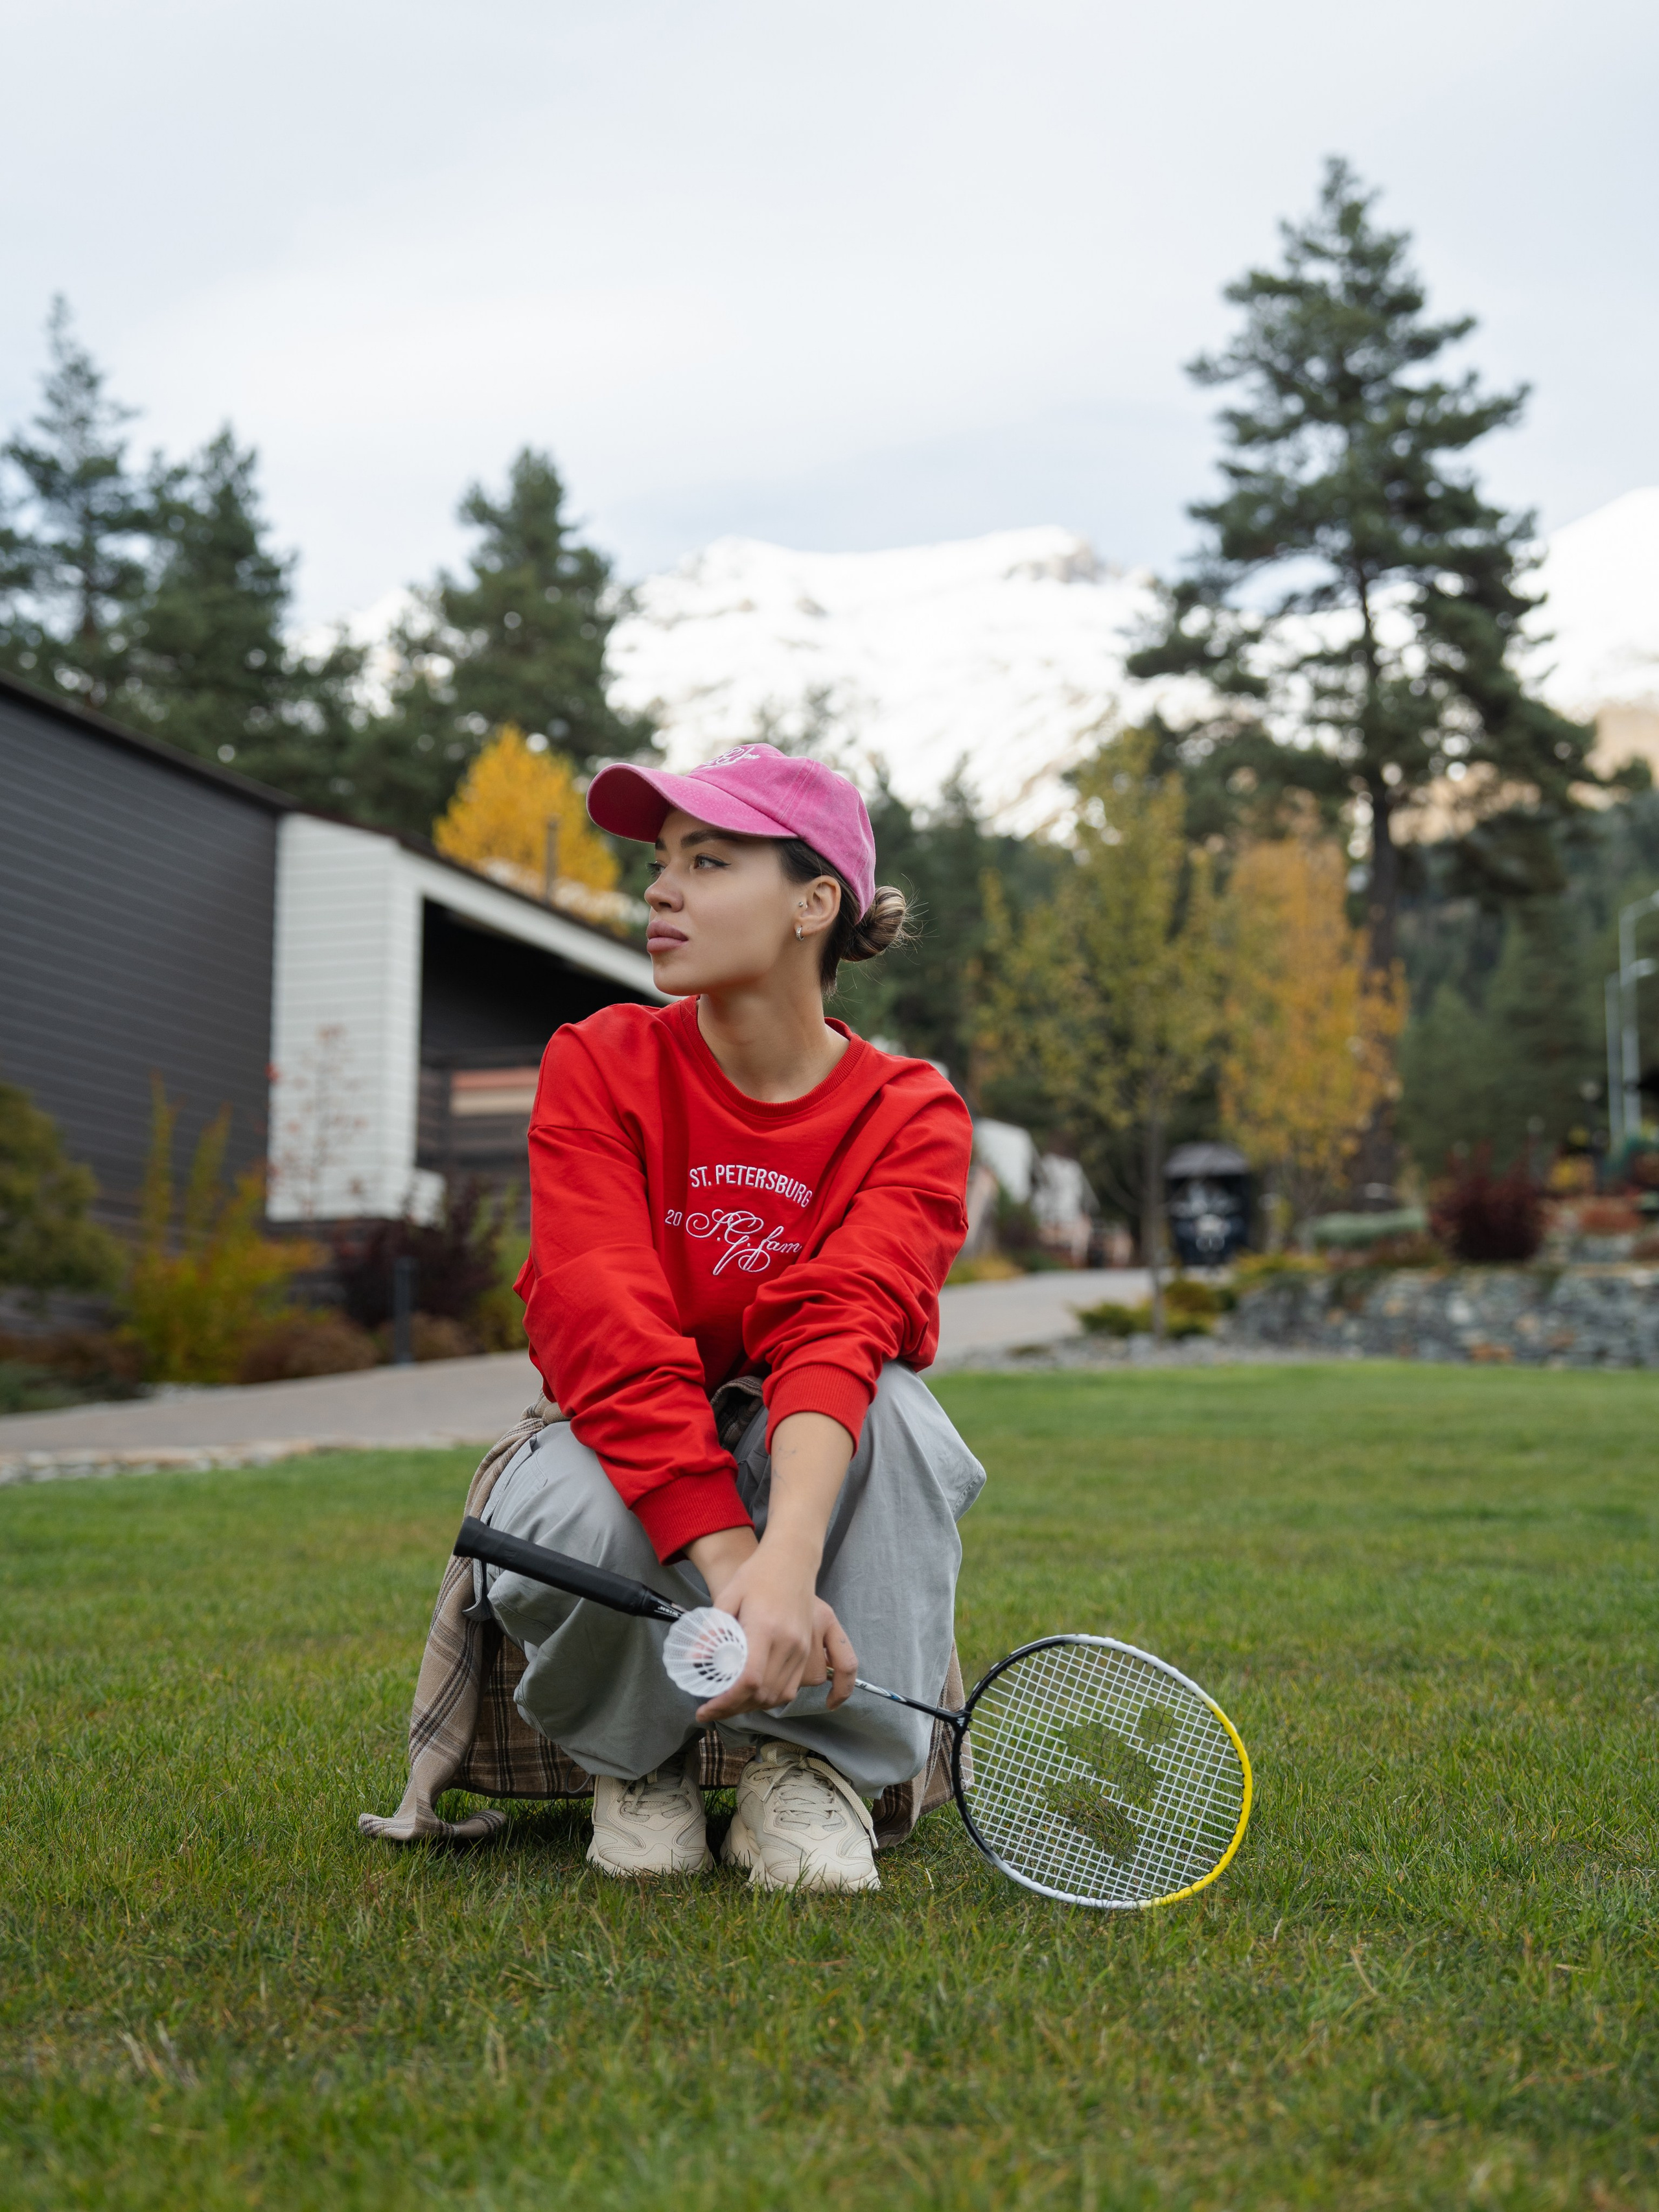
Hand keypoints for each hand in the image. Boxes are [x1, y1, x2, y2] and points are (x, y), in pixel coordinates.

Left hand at [686, 1535, 856, 1721]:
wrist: (792, 1560)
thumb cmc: (758, 1574)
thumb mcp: (728, 1596)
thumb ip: (712, 1630)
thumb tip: (693, 1660)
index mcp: (766, 1628)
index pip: (750, 1680)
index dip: (727, 1702)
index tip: (706, 1710)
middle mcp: (789, 1643)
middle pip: (763, 1694)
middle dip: (735, 1709)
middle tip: (713, 1709)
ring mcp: (802, 1648)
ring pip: (780, 1696)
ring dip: (754, 1707)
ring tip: (731, 1704)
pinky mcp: (807, 1650)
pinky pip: (793, 1687)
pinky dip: (773, 1698)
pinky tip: (755, 1696)